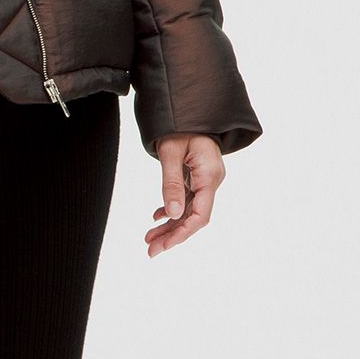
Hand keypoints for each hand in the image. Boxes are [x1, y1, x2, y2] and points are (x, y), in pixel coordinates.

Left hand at [145, 133, 223, 258]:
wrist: (187, 107)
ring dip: (169, 226)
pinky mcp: (197, 177)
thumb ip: (171, 183)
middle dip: (173, 235)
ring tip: (149, 239)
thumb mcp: (170, 151)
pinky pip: (186, 199)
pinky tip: (156, 218)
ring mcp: (204, 179)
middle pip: (194, 217)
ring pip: (188, 210)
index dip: (182, 233)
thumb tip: (173, 214)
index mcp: (209, 176)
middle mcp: (210, 180)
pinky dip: (171, 210)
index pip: (200, 215)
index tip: (164, 246)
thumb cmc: (179, 124)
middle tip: (150, 251)